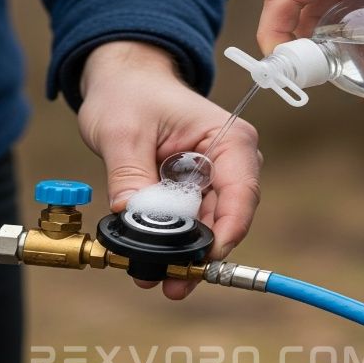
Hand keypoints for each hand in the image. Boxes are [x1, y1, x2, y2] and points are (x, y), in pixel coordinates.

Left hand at [78, 41, 261, 298]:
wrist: (122, 81)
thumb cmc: (129, 92)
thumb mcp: (122, 131)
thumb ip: (130, 176)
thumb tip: (133, 219)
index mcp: (228, 138)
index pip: (241, 192)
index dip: (227, 230)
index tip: (204, 258)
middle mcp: (229, 162)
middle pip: (226, 218)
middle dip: (198, 252)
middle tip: (172, 281)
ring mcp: (212, 179)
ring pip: (206, 227)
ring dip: (182, 253)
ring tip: (154, 275)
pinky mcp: (192, 191)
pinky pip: (186, 223)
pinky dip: (169, 241)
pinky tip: (150, 260)